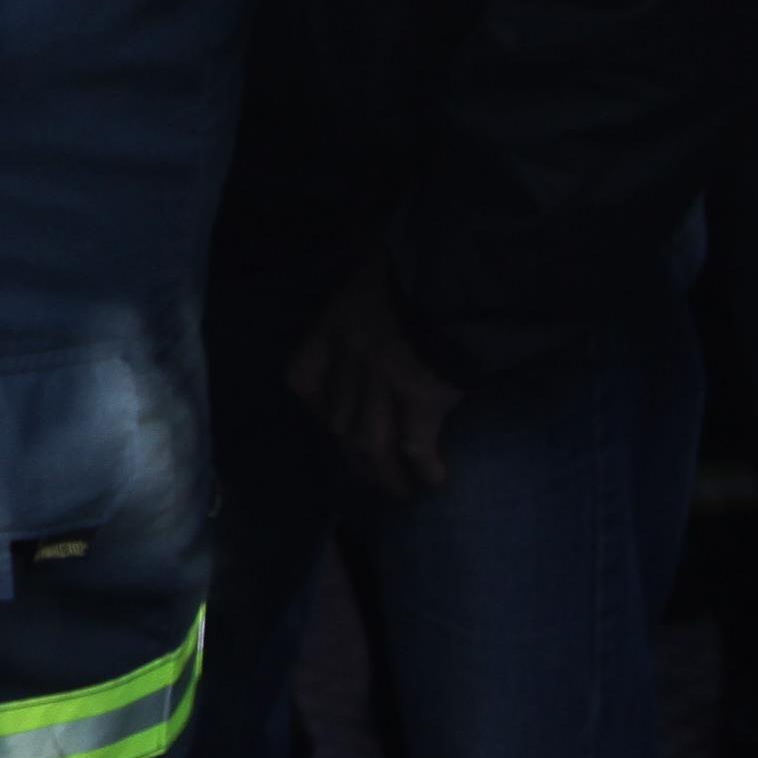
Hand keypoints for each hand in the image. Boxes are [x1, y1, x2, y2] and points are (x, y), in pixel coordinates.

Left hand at [288, 257, 460, 497]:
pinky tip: (436, 480)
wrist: (454, 271)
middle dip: (351, 453)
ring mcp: (381, 383)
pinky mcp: (420, 399)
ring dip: (383, 473)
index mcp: (334, 327)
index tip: (331, 418)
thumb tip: (380, 297)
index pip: (302, 379)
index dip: (316, 404)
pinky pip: (416, 446)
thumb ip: (371, 297)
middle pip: (338, 420)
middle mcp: (349, 361)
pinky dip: (424, 468)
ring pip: (369, 443)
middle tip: (369, 472)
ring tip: (400, 490)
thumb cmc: (419, 267)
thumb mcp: (377, 273)